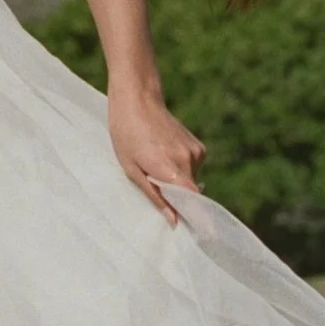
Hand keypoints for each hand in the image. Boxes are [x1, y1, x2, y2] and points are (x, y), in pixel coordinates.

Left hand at [107, 79, 205, 226]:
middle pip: (191, 193)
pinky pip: (192, 168)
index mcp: (171, 168)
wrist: (137, 99)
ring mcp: (196, 152)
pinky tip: (163, 155)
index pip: (193, 202)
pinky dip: (181, 169)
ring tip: (154, 164)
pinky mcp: (198, 146)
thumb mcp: (131, 170)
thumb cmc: (126, 134)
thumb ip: (155, 196)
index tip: (183, 227)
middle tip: (154, 187)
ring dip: (176, 181)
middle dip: (177, 198)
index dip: (191, 216)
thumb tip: (174, 221)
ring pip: (191, 181)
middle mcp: (189, 160)